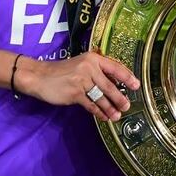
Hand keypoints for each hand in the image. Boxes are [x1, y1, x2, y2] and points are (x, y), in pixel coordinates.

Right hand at [19, 51, 139, 121]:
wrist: (39, 76)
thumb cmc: (62, 71)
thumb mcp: (81, 64)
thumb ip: (96, 72)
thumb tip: (115, 85)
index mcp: (93, 58)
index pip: (115, 67)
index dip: (127, 77)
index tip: (136, 85)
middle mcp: (89, 68)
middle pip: (109, 85)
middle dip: (119, 98)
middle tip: (127, 106)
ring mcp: (81, 81)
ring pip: (101, 97)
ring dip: (110, 108)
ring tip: (117, 115)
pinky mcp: (74, 93)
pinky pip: (90, 105)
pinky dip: (98, 112)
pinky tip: (104, 116)